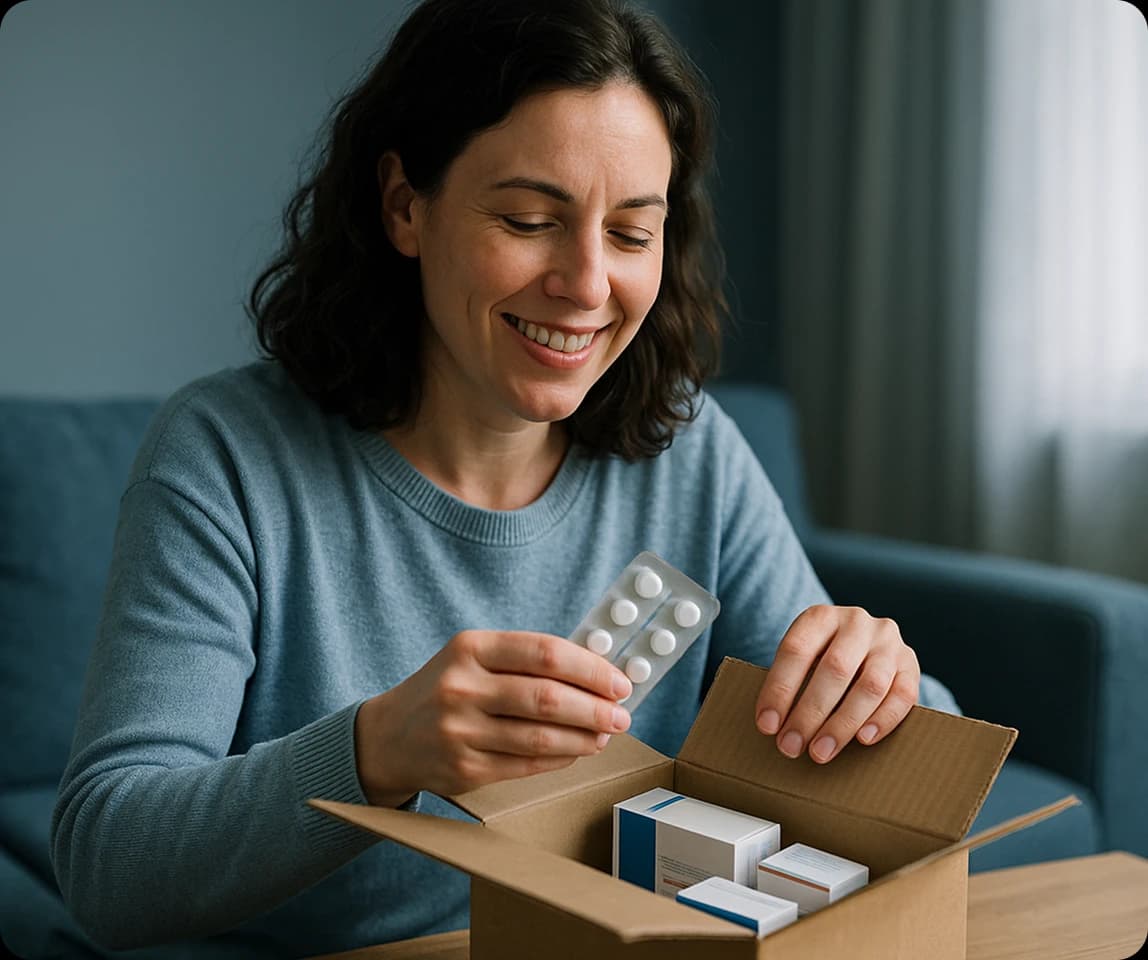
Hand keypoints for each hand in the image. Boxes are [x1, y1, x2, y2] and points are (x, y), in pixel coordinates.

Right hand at [354, 630, 633, 805]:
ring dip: (584, 738)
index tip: (619, 681)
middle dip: (595, 708)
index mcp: (470, 648)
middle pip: (546, 697)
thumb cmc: (447, 689)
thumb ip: (526, 660)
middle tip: (622, 714)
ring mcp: (460, 731)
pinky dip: (560, 758)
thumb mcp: (474, 658)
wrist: (388, 737)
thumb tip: (597, 672)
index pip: (544, 653)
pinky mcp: (464, 768)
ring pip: (540, 736)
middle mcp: (462, 687)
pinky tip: (577, 751)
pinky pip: (527, 764)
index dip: (590, 668)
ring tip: (605, 735)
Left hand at [754, 605, 919, 763]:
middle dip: (809, 713)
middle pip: (834, 669)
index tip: (767, 725)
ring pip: (870, 685)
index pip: (796, 650)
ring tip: (820, 751)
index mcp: (821, 616)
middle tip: (791, 746)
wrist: (863, 642)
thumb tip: (772, 727)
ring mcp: (887, 641)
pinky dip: (883, 720)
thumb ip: (790, 683)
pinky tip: (863, 740)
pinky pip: (902, 695)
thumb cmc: (820, 657)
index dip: (779, 690)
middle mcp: (856, 622)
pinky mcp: (910, 663)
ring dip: (842, 724)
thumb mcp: (802, 656)